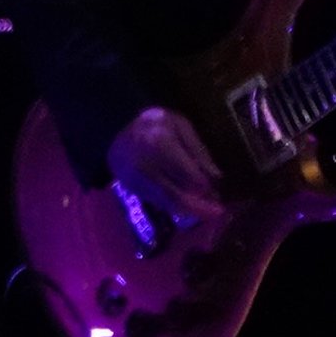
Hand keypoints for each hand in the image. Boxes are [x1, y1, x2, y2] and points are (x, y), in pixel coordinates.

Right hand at [106, 106, 227, 232]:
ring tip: (207, 212)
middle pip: (177, 196)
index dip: (206, 188)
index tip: (220, 194)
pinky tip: (188, 205)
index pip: (189, 176)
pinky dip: (175, 205)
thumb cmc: (154, 123)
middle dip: (200, 208)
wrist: (115, 130)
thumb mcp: (180, 126)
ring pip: (167, 203)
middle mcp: (146, 167)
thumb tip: (216, 177)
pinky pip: (157, 202)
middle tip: (218, 213)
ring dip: (188, 210)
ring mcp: (136, 180)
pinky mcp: (132, 189)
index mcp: (160, 145)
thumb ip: (197, 150)